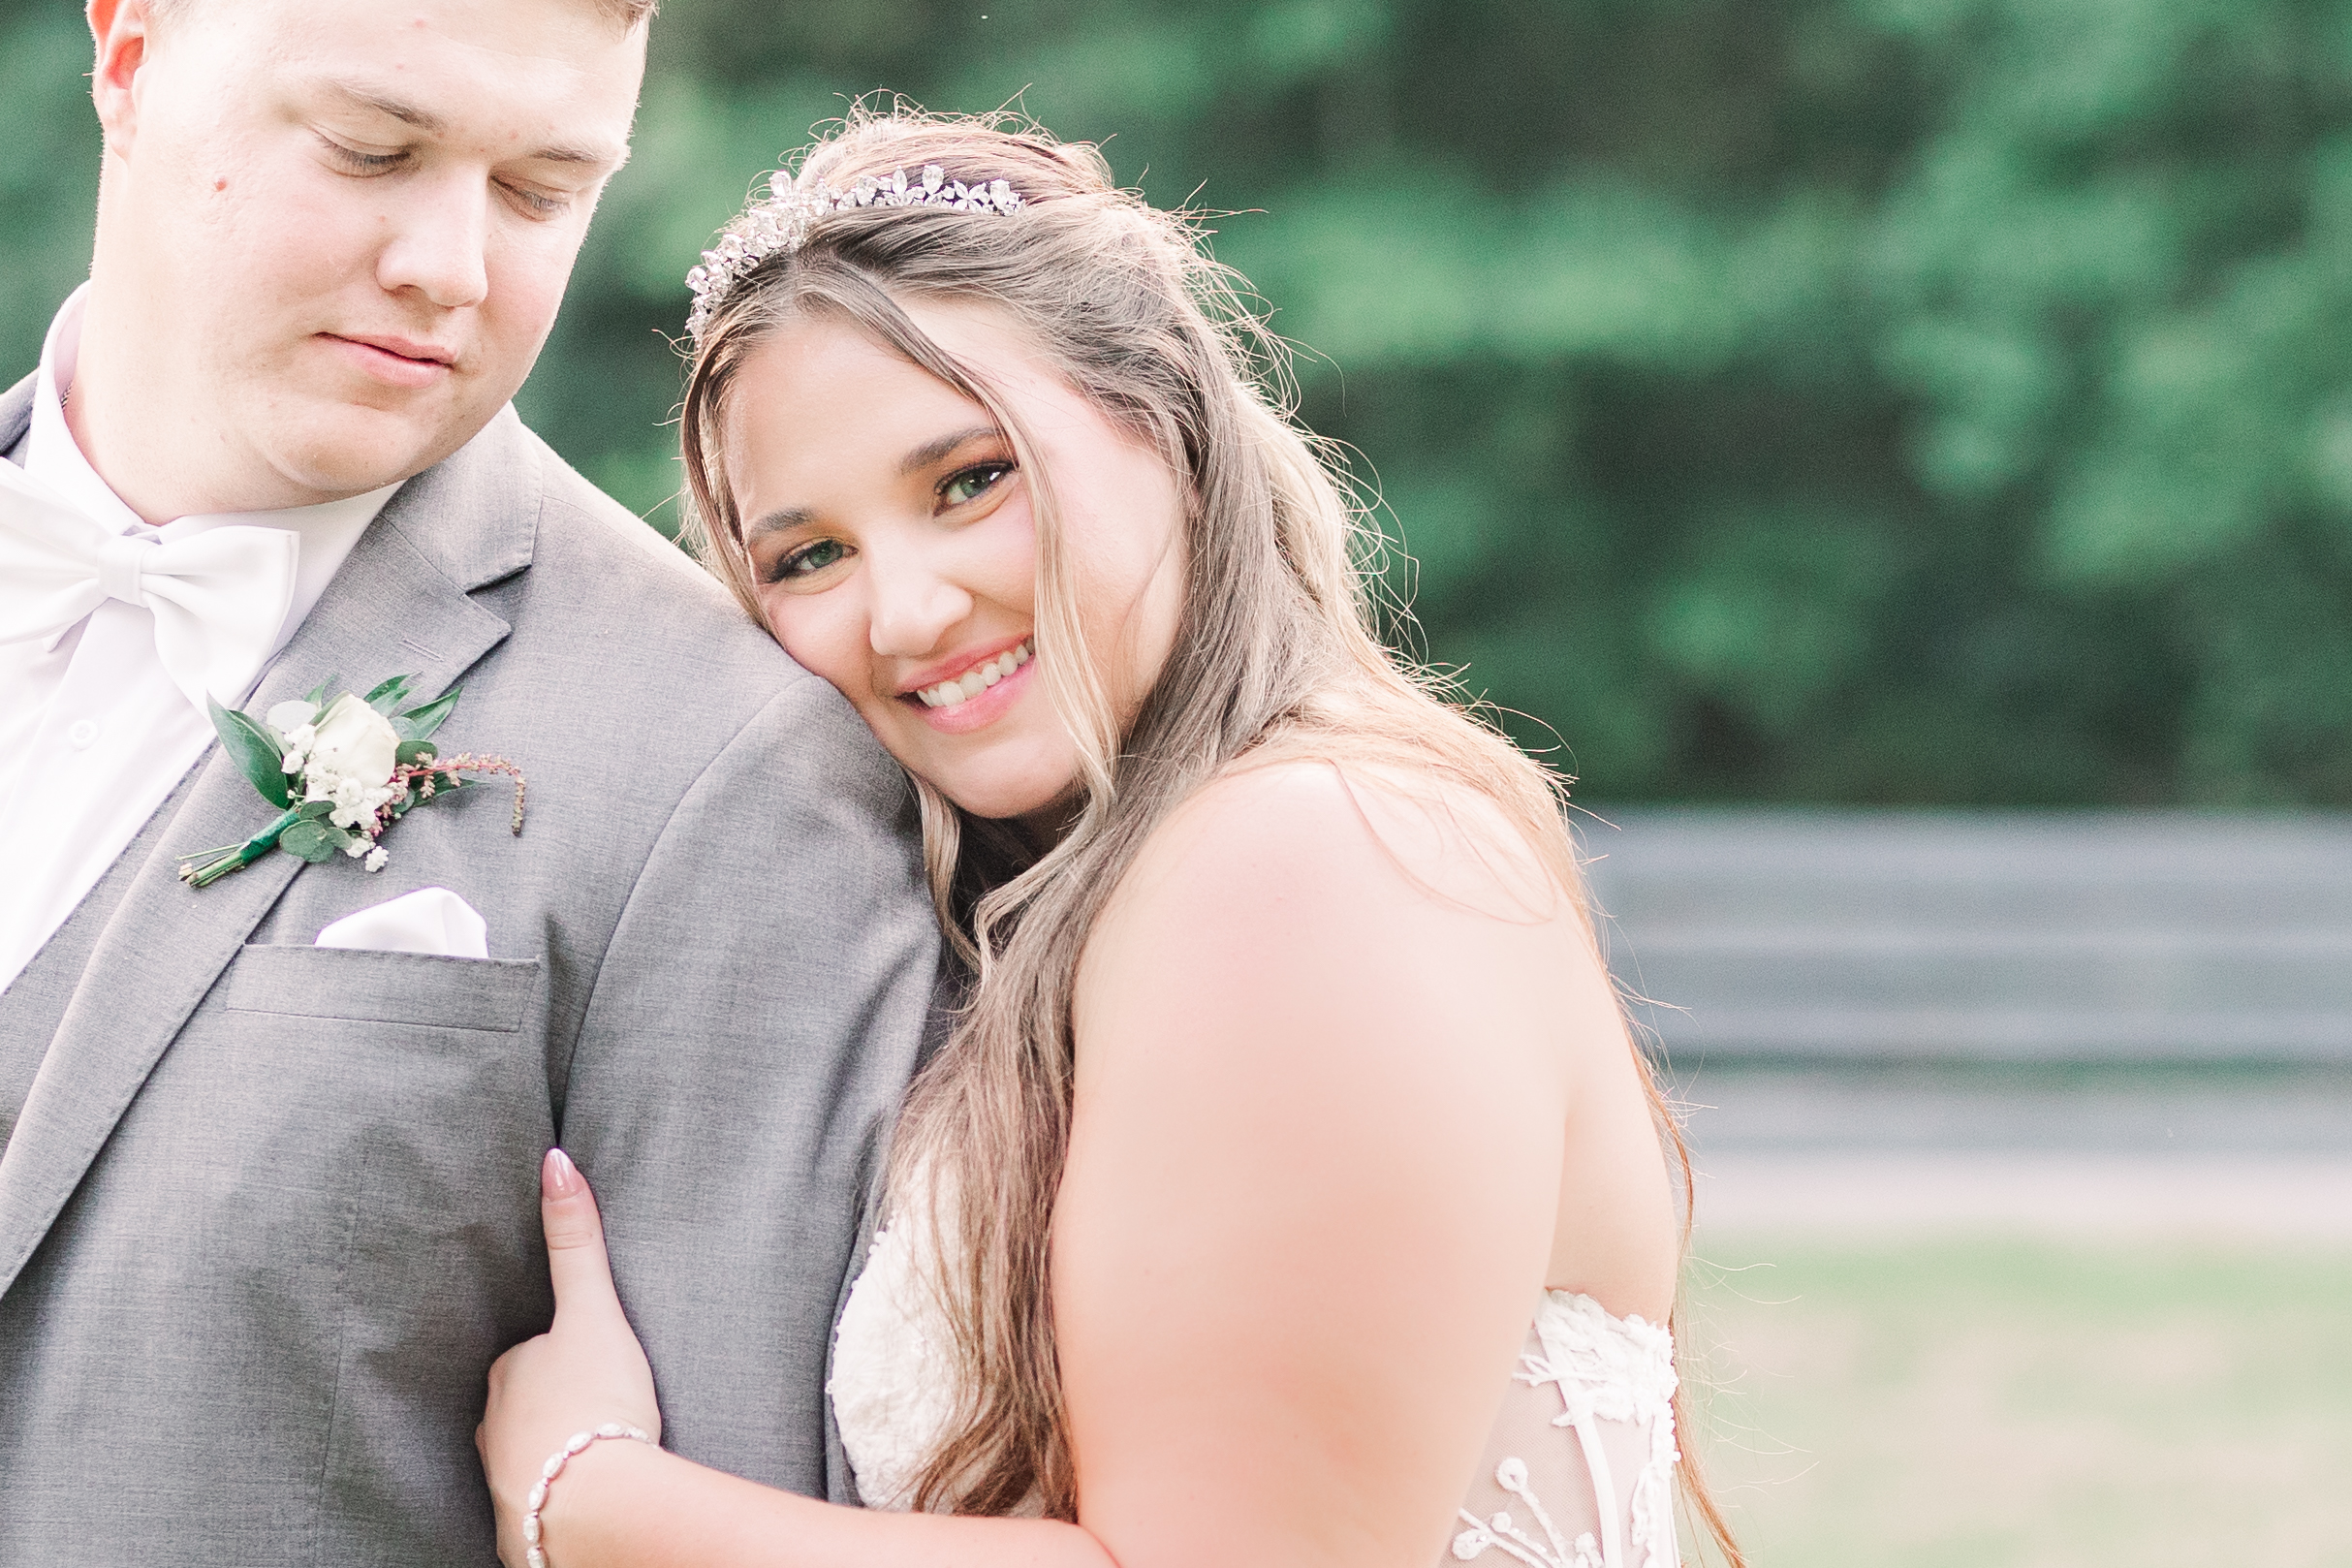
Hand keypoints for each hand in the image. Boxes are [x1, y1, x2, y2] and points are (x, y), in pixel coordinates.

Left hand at [478, 1150, 663, 1565]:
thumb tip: (554, 1160)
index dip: (558, 1355)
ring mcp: (504, 1480)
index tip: (586, 1361)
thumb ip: (577, 1242)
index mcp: (509, 1375)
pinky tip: (580, 1496)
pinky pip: (537, 1503)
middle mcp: (493, 1428)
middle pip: (521, 1406)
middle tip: (593, 1404)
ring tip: (590, 1453)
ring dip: (550, 1452)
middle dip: (548, 1404)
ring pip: (524, 1455)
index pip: (528, 1356)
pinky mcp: (523, 1524)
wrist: (595, 1505)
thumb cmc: (594, 1404)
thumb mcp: (595, 1312)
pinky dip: (555, 1496)